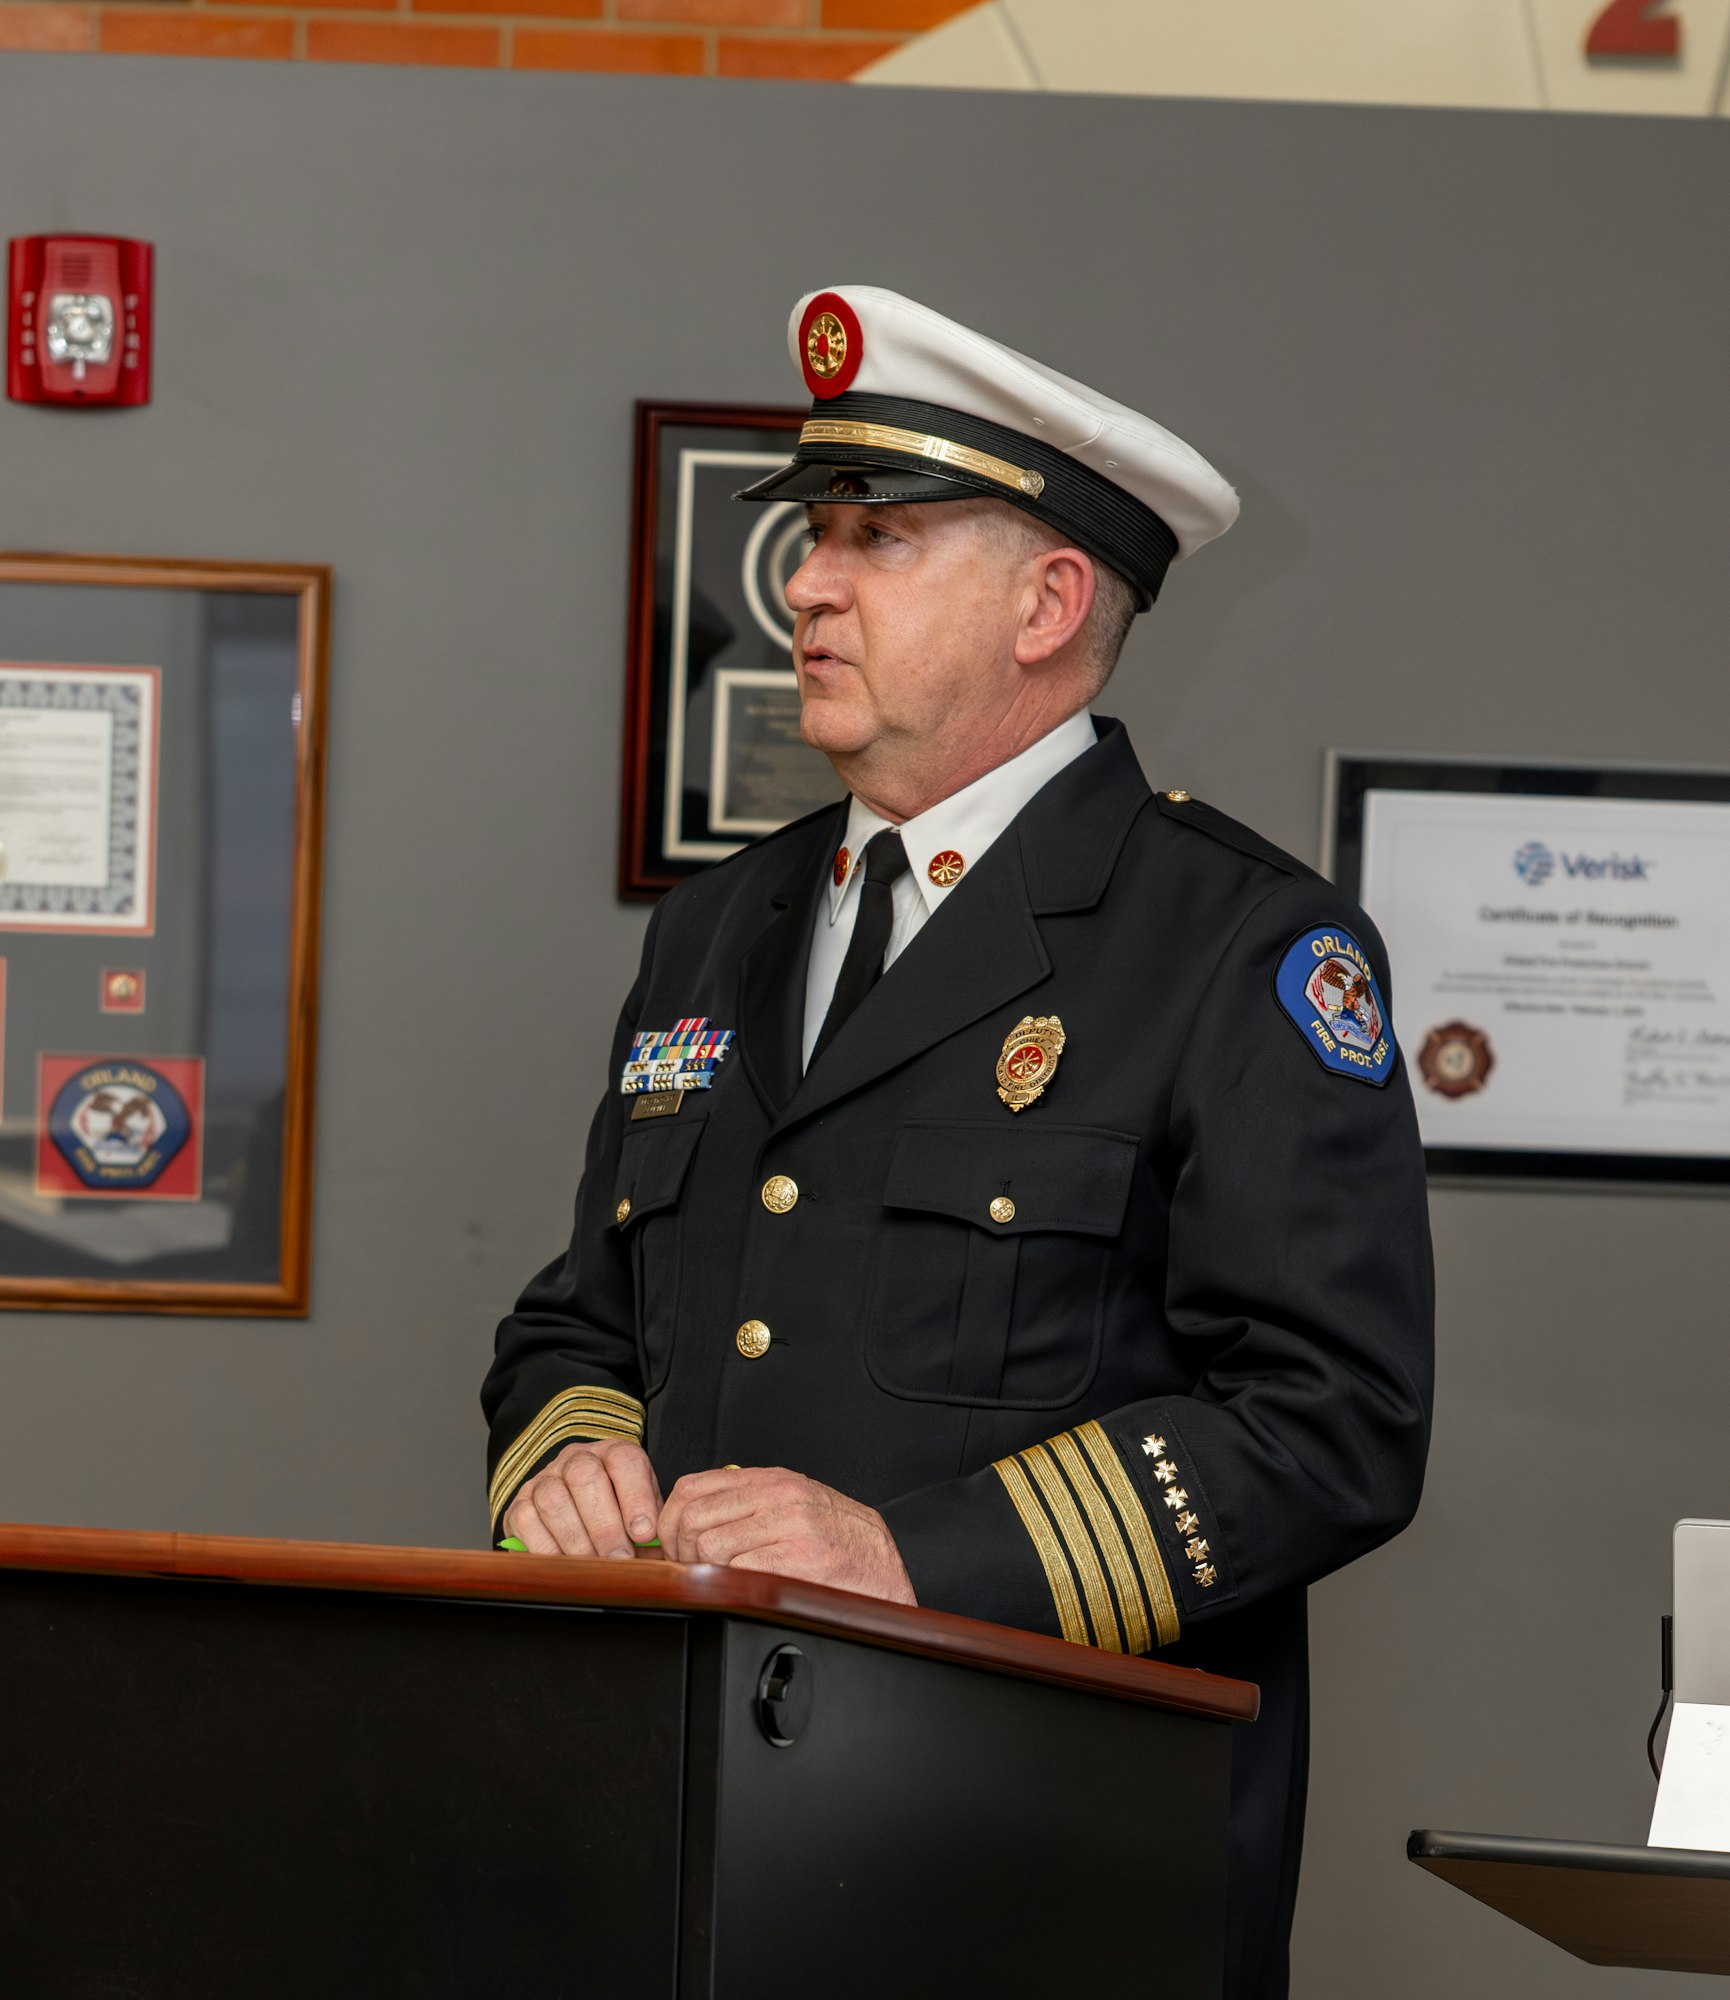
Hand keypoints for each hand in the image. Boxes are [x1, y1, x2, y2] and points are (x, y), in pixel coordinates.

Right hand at [503, 1438, 662, 1558]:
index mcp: (613, 1453)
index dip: (636, 1498)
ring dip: (576, 1540)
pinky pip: (526, 1522)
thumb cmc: (617, 1513)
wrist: (575, 1508)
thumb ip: (650, 1527)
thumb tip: (656, 1556)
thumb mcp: (641, 1512)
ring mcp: (544, 1479)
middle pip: (584, 1477)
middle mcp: (576, 1459)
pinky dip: (546, 1549)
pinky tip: (564, 1565)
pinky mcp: (518, 1504)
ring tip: (594, 1567)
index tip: (644, 1534)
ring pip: (553, 1500)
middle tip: (619, 1558)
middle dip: (605, 1525)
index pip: (624, 1461)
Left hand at [657, 1466, 915, 1603]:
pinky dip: (730, 1585)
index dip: (670, 1521)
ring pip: (709, 1547)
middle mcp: (779, 1495)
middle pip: (692, 1519)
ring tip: (721, 1581)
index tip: (675, 1545)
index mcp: (772, 1480)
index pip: (692, 1488)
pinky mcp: (797, 1559)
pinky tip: (743, 1590)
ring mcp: (789, 1525)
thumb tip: (690, 1517)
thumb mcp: (793, 1503)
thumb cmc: (837, 1539)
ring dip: (705, 1572)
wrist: (883, 1567)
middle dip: (681, 1552)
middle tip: (692, 1571)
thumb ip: (748, 1502)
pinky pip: (737, 1572)